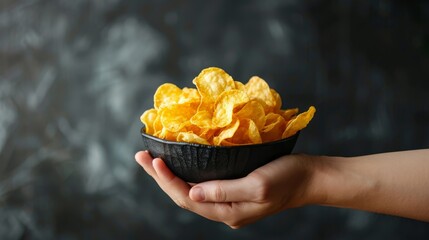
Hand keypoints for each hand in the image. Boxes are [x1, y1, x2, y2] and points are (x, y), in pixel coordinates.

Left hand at [135, 151, 315, 227]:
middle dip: (161, 178)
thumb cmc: (287, 178)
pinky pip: (203, 185)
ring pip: (191, 191)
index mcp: (228, 212)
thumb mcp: (258, 185)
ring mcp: (228, 201)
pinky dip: (187, 174)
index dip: (167, 181)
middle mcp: (224, 210)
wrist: (309, 178)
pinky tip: (181, 163)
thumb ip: (224, 191)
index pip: (188, 198)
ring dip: (171, 176)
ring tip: (153, 159)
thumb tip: (192, 192)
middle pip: (184, 196)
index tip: (152, 160)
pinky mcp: (233, 190)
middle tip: (141, 157)